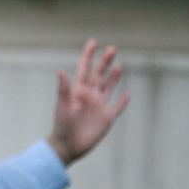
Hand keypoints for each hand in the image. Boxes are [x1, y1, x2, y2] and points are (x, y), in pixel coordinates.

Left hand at [48, 38, 129, 165]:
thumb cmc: (62, 125)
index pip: (84, 69)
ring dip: (114, 77)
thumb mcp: (62, 105)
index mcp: (78, 91)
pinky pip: (117, 107)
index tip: (93, 43)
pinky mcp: (107, 118)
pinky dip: (123, 101)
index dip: (88, 56)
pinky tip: (128, 93)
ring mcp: (99, 106)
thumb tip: (61, 70)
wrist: (68, 145)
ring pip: (109, 88)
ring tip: (119, 65)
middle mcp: (90, 96)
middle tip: (112, 49)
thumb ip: (63, 89)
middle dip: (105, 62)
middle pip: (99, 75)